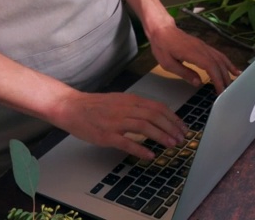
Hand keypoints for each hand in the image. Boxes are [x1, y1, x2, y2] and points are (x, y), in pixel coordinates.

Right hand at [52, 90, 189, 160]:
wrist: (71, 107)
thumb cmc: (95, 106)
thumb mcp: (119, 100)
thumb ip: (136, 106)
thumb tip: (156, 115)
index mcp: (130, 100)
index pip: (158, 107)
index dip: (173, 118)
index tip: (182, 127)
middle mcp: (125, 108)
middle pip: (155, 116)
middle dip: (171, 127)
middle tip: (181, 138)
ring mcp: (115, 122)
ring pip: (144, 127)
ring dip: (161, 136)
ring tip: (171, 144)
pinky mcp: (106, 135)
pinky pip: (126, 142)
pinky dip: (140, 149)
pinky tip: (150, 155)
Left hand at [147, 24, 240, 92]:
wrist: (162, 29)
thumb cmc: (162, 46)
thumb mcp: (167, 63)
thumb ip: (184, 73)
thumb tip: (198, 83)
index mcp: (192, 53)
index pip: (210, 66)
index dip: (217, 79)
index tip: (220, 90)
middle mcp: (201, 48)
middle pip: (218, 63)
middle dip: (224, 78)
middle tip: (228, 92)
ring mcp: (204, 46)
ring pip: (220, 58)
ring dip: (228, 70)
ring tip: (234, 82)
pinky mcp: (204, 46)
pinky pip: (218, 54)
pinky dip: (227, 62)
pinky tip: (232, 68)